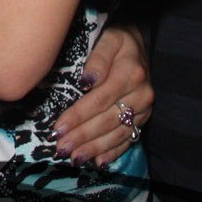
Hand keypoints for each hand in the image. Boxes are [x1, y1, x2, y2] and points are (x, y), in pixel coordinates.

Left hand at [51, 21, 152, 166]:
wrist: (138, 44)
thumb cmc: (117, 40)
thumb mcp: (108, 39)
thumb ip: (98, 58)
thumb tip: (86, 81)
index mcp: (130, 74)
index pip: (99, 100)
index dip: (78, 116)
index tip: (58, 128)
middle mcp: (140, 95)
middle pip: (107, 120)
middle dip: (82, 137)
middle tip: (61, 148)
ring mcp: (143, 110)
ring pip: (117, 134)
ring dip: (94, 148)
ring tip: (73, 157)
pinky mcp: (143, 119)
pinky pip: (128, 139)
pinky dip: (113, 152)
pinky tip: (98, 162)